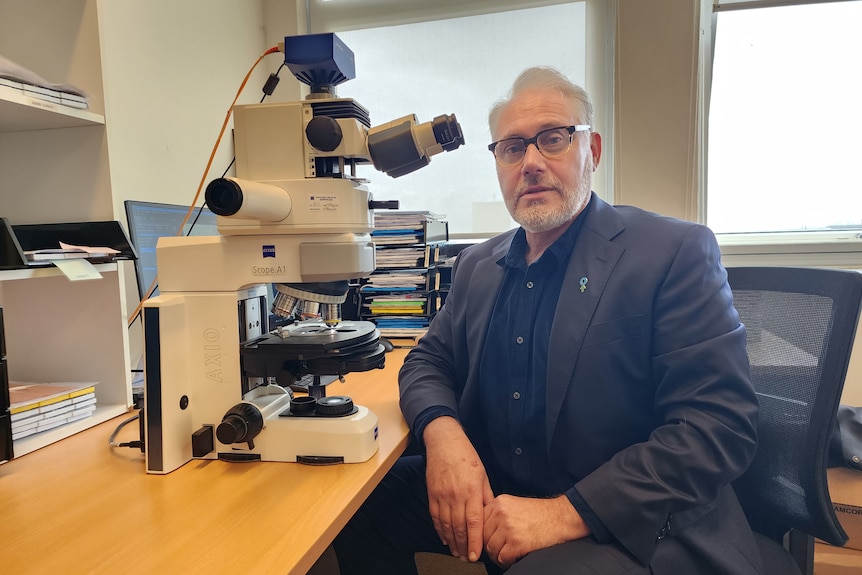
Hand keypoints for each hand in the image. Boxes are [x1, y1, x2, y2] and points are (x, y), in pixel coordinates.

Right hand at [423, 417, 493, 561]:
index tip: (475, 555)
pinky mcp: (432, 494)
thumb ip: (486, 497)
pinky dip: (440, 530)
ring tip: (457, 553)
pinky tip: (445, 538)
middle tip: (467, 559)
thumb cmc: (466, 457)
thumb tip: (490, 515)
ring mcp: (442, 495)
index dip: (474, 541)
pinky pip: (435, 517)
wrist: (444, 442)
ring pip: (446, 525)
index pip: (474, 522)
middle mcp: (456, 495)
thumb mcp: (482, 475)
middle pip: (459, 527)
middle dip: (463, 546)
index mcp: (471, 491)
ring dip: (452, 542)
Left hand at [483, 494, 589, 568]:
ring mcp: (508, 528)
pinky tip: (513, 558)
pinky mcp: (517, 543)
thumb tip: (483, 528)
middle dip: (489, 546)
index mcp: (499, 502)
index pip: (479, 521)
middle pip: (483, 536)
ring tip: (507, 555)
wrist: (560, 517)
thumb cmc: (541, 513)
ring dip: (497, 555)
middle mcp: (501, 513)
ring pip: (491, 549)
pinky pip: (502, 558)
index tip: (485, 540)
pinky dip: (506, 562)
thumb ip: (497, 513)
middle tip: (498, 550)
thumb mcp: (514, 505)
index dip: (482, 534)